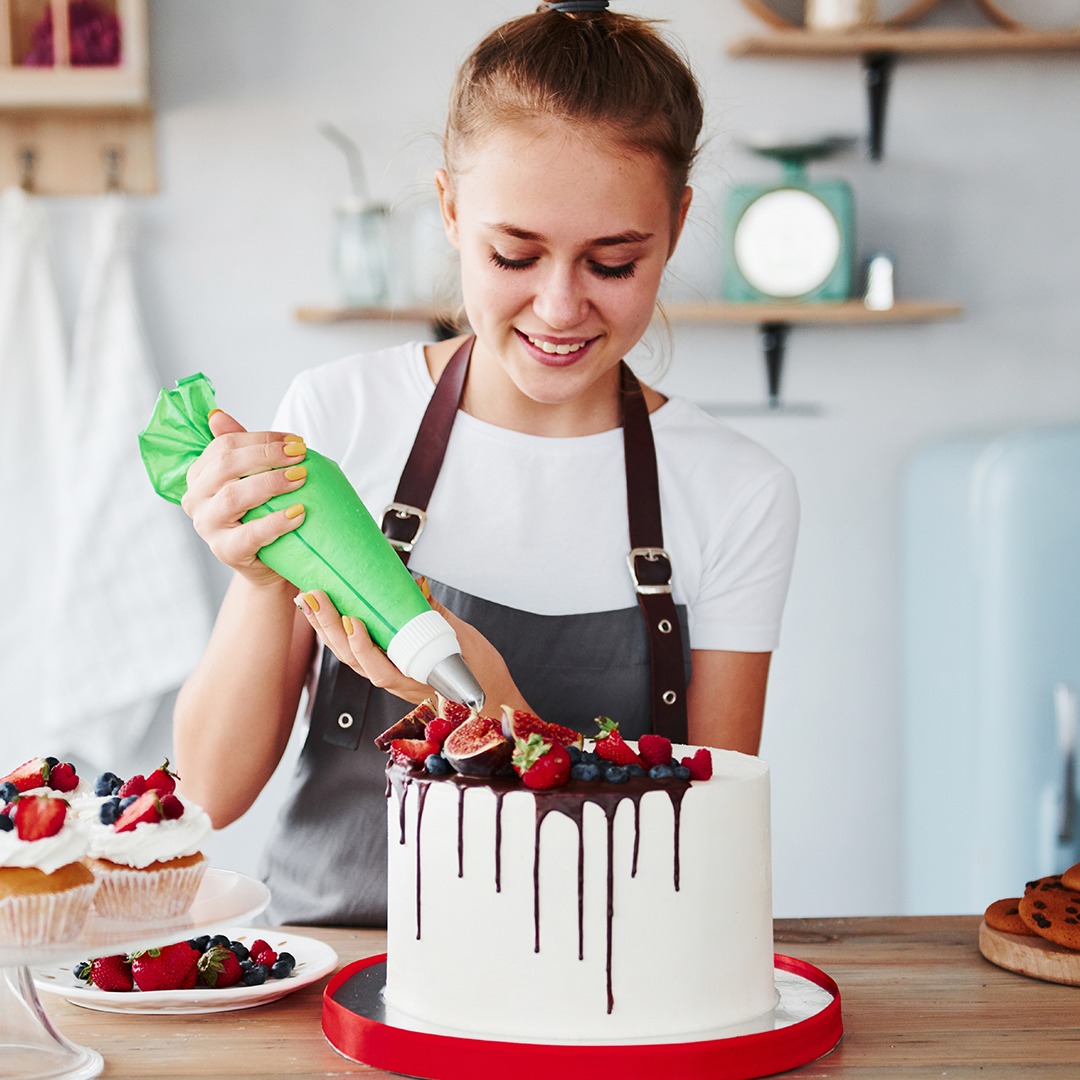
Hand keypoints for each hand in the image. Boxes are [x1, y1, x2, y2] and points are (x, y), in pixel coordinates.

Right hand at [181, 410, 309, 587]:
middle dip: (266, 455)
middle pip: (226, 466)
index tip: (296, 440)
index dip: (262, 438)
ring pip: (234, 497)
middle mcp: (195, 498)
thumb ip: (239, 448)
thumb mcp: (251, 478)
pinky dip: (277, 521)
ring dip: (271, 483)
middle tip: (301, 455)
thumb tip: (216, 414)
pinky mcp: (225, 551)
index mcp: (200, 474)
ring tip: (302, 477)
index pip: (225, 445)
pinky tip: (299, 513)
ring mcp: (207, 526)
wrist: (269, 562)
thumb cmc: (261, 513)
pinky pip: (251, 534)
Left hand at [296, 588, 531, 712]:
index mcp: (417, 681)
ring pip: (350, 659)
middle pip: (354, 661)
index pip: (380, 669)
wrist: (491, 698)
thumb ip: (437, 614)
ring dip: (327, 630)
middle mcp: (397, 682)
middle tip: (315, 597)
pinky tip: (328, 616)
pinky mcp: (389, 668)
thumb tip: (416, 587)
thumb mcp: (466, 639)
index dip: (361, 647)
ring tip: (310, 601)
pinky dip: (341, 635)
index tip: (352, 621)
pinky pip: (358, 655)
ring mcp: (391, 677)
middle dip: (331, 628)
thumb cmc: (482, 675)